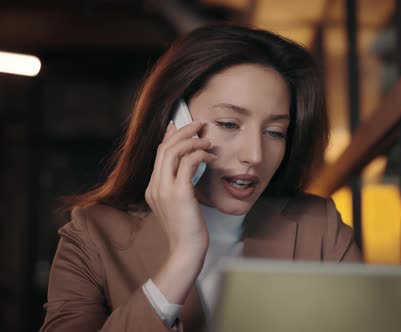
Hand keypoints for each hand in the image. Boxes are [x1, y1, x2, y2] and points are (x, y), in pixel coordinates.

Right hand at [145, 120, 216, 304]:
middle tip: (199, 123)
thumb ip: (179, 187)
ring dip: (193, 140)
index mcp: (152, 189)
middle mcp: (155, 186)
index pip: (158, 154)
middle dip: (183, 131)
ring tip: (207, 139)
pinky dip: (200, 154)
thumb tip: (188, 170)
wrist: (186, 251)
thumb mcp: (179, 206)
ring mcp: (165, 190)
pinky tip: (211, 156)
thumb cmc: (188, 230)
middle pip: (165, 148)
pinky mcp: (179, 193)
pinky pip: (189, 163)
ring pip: (174, 151)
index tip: (178, 124)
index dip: (169, 136)